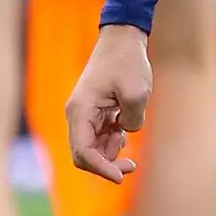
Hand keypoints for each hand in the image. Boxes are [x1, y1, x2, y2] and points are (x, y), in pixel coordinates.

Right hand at [65, 24, 151, 183]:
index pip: (83, 153)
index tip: (121, 177)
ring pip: (93, 148)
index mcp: (80, 111)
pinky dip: (113, 140)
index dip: (101, 169)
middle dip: (106, 165)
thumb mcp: (137, 93)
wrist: (123, 38)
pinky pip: (100, 136)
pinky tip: (124, 129)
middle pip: (84, 155)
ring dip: (110, 151)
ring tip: (126, 134)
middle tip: (131, 165)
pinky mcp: (96, 112)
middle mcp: (78, 115)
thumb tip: (125, 132)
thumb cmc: (127, 62)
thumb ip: (132, 121)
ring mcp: (86, 114)